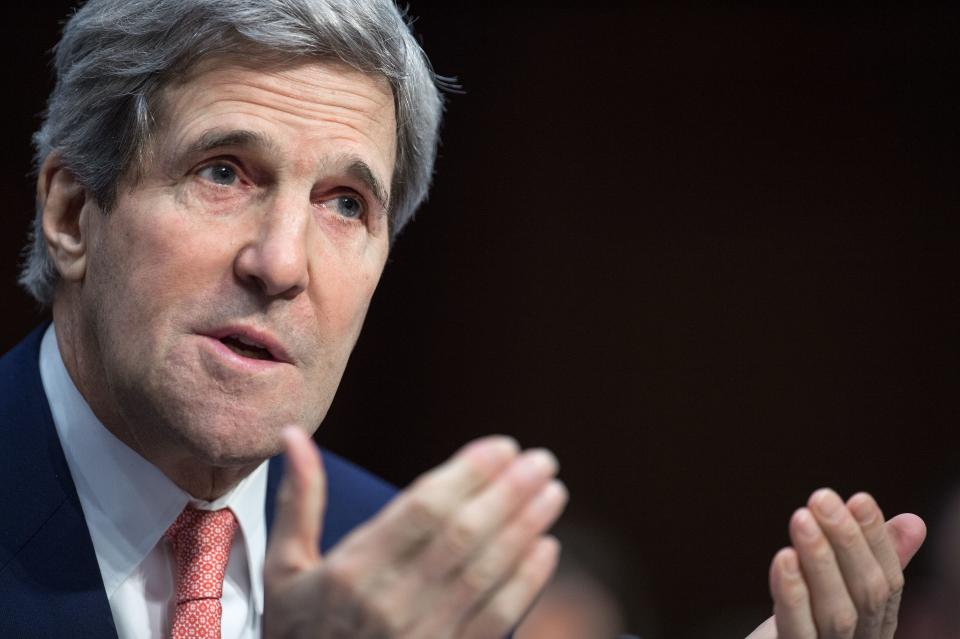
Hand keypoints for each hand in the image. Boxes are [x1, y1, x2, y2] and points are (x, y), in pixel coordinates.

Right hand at [263, 427, 567, 638]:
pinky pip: (496, 618)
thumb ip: (299, 500)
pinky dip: (526, 582)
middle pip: (463, 535)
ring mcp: (421, 633)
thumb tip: (294, 435)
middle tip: (542, 460)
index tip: (503, 446)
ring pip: (486, 572)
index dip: (468, 473)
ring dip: (525, 528)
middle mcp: (390, 601)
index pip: (423, 508)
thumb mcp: (284, 567)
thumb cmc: (296, 629)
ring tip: (553, 492)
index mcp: (352, 570)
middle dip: (509, 492)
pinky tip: (547, 549)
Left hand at [748, 490, 926, 638]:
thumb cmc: (805, 621)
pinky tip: (784, 558)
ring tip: (802, 518)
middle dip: (847, 542)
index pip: (888, 580)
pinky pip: (798, 629)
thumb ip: (872, 559)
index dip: (876, 539)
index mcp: (875, 624)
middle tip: (821, 498)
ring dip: (820, 561)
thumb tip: (914, 521)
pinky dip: (792, 594)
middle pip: (866, 594)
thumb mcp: (839, 587)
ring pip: (836, 613)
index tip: (859, 499)